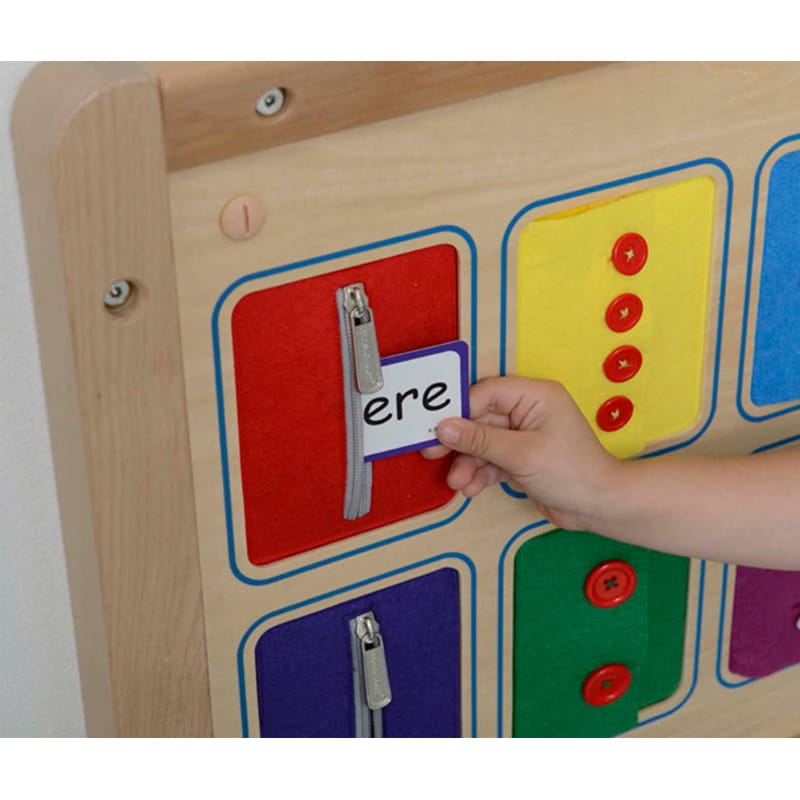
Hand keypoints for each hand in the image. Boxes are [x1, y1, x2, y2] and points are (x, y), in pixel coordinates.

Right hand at [421, 376, 620, 530]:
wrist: (599, 508)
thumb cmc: (570, 472)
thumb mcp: (521, 454)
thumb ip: (480, 440)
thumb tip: (443, 427)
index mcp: (534, 396)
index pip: (486, 393)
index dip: (459, 410)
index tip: (435, 428)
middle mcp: (527, 411)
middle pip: (480, 418)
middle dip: (459, 441)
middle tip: (430, 452)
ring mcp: (523, 435)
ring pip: (483, 442)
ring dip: (468, 462)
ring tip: (457, 482)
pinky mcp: (521, 458)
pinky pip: (492, 460)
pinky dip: (480, 473)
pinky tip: (470, 489)